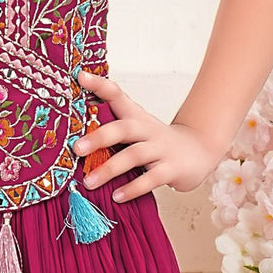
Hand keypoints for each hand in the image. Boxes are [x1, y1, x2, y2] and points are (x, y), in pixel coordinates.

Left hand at [73, 71, 222, 201]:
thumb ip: (110, 128)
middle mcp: (147, 130)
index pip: (117, 95)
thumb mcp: (136, 128)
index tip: (80, 75)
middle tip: (77, 148)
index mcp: (135, 117)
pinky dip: (133, 188)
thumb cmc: (157, 142)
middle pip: (123, 128)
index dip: (99, 85)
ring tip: (89, 182)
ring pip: (134, 155)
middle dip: (99, 137)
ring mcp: (161, 149)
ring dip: (110, 169)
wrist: (200, 150)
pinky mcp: (172, 169)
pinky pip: (151, 179)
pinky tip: (117, 196)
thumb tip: (71, 138)